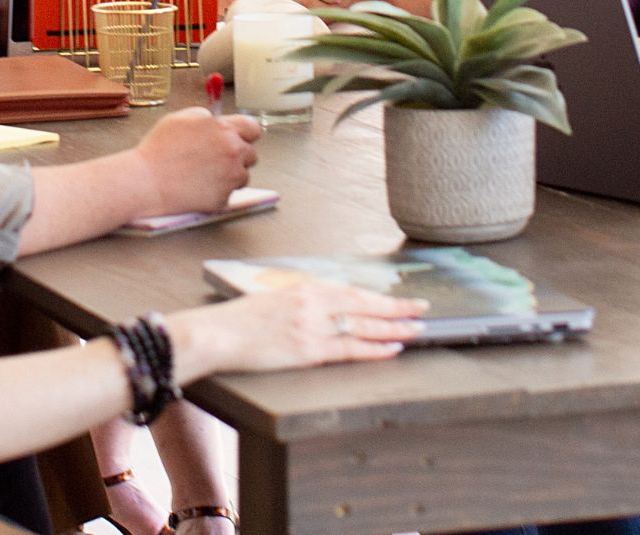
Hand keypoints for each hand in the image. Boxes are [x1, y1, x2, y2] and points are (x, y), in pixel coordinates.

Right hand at [134, 108, 263, 215]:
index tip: (240, 140)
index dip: (246, 134)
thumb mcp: (180, 119)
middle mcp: (233, 151)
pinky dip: (218, 193)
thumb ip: (204, 117)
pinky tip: (199, 189)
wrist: (145, 181)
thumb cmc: (157, 151)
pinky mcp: (224, 197)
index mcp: (224, 129)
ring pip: (243, 176)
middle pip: (251, 154)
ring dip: (230, 176)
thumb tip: (215, 120)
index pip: (253, 128)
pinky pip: (229, 194)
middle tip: (215, 161)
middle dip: (237, 157)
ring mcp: (231, 175)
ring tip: (204, 176)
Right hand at [168, 282, 426, 378]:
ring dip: (393, 329)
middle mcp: (314, 304)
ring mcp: (312, 327)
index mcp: (306, 288)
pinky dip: (373, 349)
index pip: (354, 292)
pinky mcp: (307, 351)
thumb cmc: (241, 320)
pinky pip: (349, 349)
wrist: (217, 334)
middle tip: (423, 310)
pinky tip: (391, 348)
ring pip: (363, 327)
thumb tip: (331, 306)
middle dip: (397, 309)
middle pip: (366, 306)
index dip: (382, 297)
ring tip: (416, 330)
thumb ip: (305, 301)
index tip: (402, 298)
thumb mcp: (277, 298)